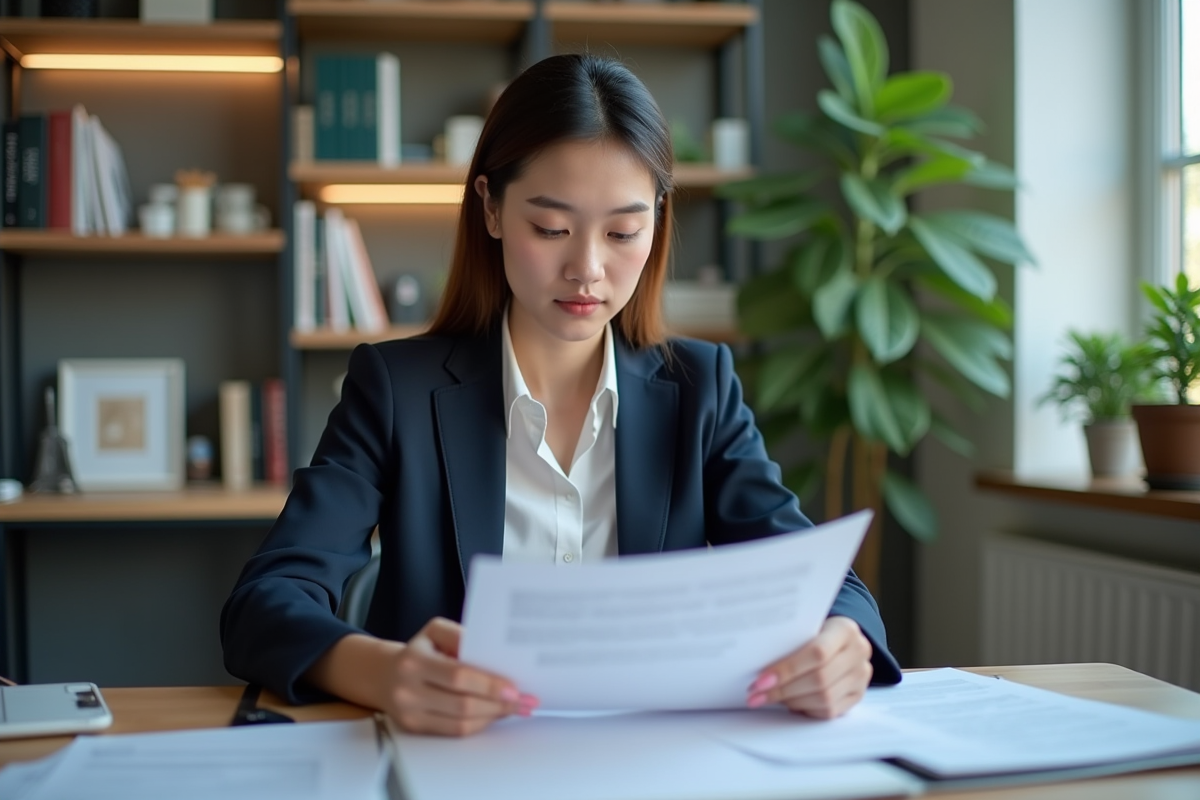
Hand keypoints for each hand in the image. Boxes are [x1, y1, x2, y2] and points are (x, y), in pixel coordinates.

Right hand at [383, 617, 538, 735]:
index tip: (514, 687)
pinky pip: (453, 732)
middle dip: (498, 704)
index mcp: (414, 661)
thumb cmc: (419, 650)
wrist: (384, 674)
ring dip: (493, 717)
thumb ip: (462, 637)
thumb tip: (493, 655)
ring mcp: (410, 713)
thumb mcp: (436, 631)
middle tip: (524, 701)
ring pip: (460, 723)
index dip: (489, 685)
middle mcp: (408, 690)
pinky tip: (493, 715)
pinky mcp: (414, 729)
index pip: (459, 677)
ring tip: (515, 708)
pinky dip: (478, 724)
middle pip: (462, 704)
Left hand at [746, 616, 872, 718]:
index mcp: (845, 629)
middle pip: (819, 679)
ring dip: (791, 701)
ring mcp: (861, 676)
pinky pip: (830, 711)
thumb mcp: (806, 627)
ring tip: (769, 697)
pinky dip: (805, 708)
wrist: (840, 640)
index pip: (817, 653)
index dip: (787, 669)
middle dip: (783, 689)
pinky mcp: (858, 695)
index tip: (760, 680)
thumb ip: (790, 641)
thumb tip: (757, 665)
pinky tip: (788, 703)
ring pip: (824, 698)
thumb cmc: (815, 631)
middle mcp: (859, 652)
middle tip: (756, 694)